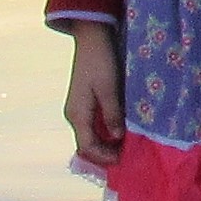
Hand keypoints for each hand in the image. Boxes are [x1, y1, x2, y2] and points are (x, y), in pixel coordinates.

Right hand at [60, 22, 126, 166]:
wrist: (92, 40)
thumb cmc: (100, 62)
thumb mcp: (109, 88)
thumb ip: (112, 114)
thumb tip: (117, 137)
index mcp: (77, 114)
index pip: (87, 147)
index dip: (104, 157)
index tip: (123, 159)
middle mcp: (74, 116)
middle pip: (87, 145)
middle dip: (104, 154)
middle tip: (126, 156)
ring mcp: (78, 110)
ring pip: (89, 137)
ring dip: (105, 145)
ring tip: (125, 147)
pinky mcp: (84, 104)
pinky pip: (92, 126)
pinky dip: (104, 134)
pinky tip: (119, 133)